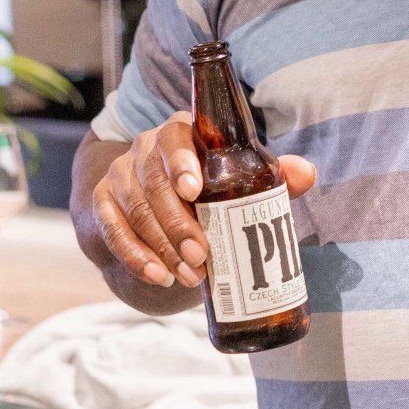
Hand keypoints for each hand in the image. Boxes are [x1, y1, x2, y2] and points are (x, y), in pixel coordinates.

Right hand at [92, 111, 314, 289]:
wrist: (157, 203)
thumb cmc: (211, 185)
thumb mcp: (240, 177)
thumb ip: (273, 174)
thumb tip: (306, 173)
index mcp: (179, 132)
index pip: (175, 138)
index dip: (182, 162)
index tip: (195, 190)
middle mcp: (143, 149)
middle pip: (154, 183)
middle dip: (178, 224)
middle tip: (202, 255)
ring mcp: (119, 176)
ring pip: (136, 212)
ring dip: (163, 247)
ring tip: (191, 275)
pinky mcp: (102, 204)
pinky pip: (114, 232)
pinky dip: (137, 257)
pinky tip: (160, 276)